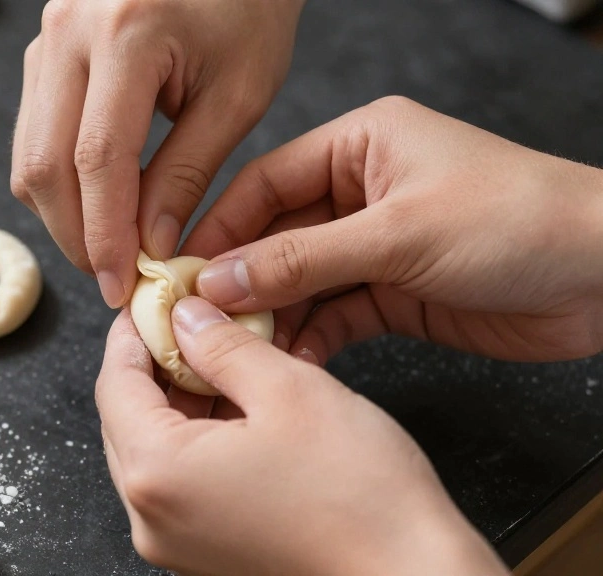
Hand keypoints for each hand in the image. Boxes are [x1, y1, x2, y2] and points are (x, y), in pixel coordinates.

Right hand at [11, 0, 304, 307]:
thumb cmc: (248, 10)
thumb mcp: (237, 96)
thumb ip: (187, 174)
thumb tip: (146, 245)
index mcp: (127, 32)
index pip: (97, 160)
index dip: (104, 235)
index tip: (121, 284)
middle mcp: (69, 31)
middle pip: (44, 164)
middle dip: (74, 235)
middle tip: (113, 276)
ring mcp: (46, 37)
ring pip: (28, 155)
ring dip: (63, 213)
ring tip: (110, 244)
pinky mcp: (44, 51)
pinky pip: (33, 134)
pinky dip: (61, 181)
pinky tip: (100, 202)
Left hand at [97, 300, 508, 574]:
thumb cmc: (359, 494)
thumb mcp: (287, 389)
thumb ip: (222, 344)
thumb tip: (185, 315)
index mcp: (157, 474)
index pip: (114, 383)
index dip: (132, 330)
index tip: (155, 297)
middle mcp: (151, 517)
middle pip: (126, 418)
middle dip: (156, 362)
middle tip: (190, 317)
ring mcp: (175, 542)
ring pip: (154, 448)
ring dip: (180, 397)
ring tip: (220, 353)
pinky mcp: (204, 552)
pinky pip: (180, 480)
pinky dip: (198, 436)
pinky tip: (235, 402)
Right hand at [186, 96, 602, 363]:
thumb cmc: (519, 221)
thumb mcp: (398, 234)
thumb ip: (303, 258)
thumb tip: (220, 278)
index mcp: (360, 146)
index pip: (265, 183)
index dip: (217, 227)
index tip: (177, 268)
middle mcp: (361, 191)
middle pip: (276, 236)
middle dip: (238, 278)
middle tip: (195, 320)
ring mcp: (376, 245)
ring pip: (300, 281)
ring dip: (270, 314)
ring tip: (233, 349)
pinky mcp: (394, 292)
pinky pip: (334, 315)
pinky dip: (311, 338)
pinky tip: (288, 360)